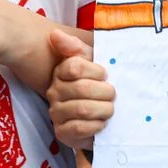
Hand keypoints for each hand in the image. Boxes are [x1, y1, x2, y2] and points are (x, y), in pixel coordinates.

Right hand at [45, 30, 113, 150]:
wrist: (99, 116)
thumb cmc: (97, 85)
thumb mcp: (91, 62)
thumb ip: (76, 47)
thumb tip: (55, 33)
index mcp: (61, 72)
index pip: (75, 67)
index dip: (96, 71)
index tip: (105, 75)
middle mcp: (55, 91)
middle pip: (82, 88)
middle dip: (105, 92)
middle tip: (113, 95)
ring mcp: (56, 113)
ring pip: (82, 109)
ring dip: (103, 109)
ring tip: (110, 109)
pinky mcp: (62, 133)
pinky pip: (79, 128)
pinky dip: (96, 125)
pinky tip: (102, 123)